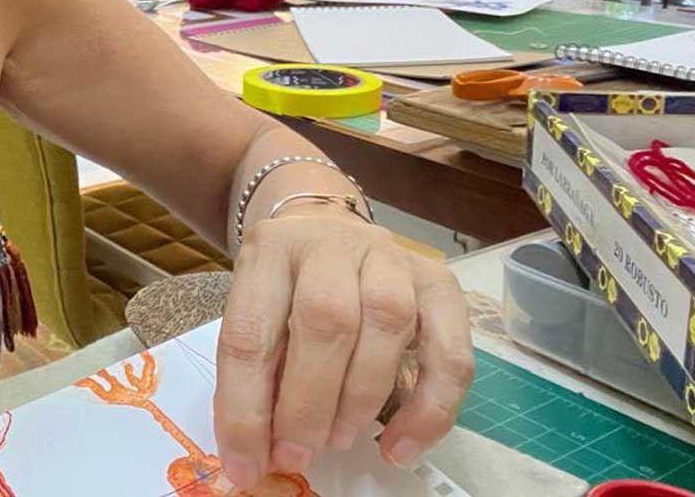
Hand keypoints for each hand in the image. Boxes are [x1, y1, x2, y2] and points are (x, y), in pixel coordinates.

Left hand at [212, 208, 473, 489]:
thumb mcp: (257, 311)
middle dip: (308, 405)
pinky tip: (400, 446)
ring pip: (388, 322)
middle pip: (324, 320)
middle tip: (297, 455)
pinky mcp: (439, 284)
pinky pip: (450, 352)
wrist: (327, 228)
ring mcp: (391, 258)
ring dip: (361, 398)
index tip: (245, 466)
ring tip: (340, 440)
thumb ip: (259, 372)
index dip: (244, 409)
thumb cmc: (286, 285)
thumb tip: (258, 453)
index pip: (250, 333)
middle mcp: (331, 244)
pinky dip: (428, 410)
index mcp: (270, 250)